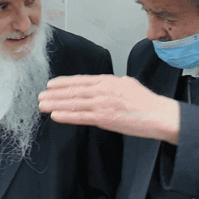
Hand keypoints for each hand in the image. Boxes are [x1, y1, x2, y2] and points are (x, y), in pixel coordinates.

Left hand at [39, 75, 180, 143]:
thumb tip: (103, 85)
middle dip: (54, 94)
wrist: (158, 115)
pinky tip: (55, 115)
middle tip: (40, 95)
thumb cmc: (146, 102)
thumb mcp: (128, 84)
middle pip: (73, 91)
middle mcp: (103, 90)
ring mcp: (103, 104)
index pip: (81, 80)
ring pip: (73, 103)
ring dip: (55, 104)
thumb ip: (113, 84)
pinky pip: (80, 117)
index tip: (51, 84)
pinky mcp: (105, 119)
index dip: (64, 82)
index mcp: (108, 80)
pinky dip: (66, 116)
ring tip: (42, 105)